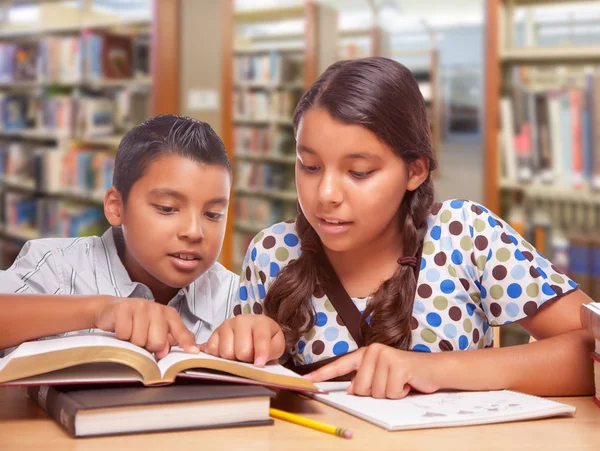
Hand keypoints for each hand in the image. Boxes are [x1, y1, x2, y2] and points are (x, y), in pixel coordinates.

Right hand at [93, 297, 198, 358]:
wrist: (112, 310)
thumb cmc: (137, 323)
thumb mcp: (156, 330)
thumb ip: (169, 341)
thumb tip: (173, 351)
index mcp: (169, 314)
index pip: (180, 331)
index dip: (186, 343)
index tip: (193, 352)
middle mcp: (156, 308)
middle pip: (158, 342)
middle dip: (148, 346)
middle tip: (143, 339)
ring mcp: (140, 306)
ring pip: (139, 340)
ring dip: (133, 342)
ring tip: (131, 333)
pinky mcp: (123, 308)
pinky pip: (124, 334)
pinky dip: (121, 336)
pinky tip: (122, 329)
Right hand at [199, 315, 284, 366]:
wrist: (254, 330)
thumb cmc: (267, 340)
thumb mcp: (277, 346)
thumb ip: (271, 352)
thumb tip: (258, 363)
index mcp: (261, 322)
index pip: (260, 339)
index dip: (261, 353)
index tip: (259, 364)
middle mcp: (241, 320)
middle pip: (241, 351)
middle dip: (246, 359)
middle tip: (250, 357)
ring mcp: (226, 325)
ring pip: (226, 353)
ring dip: (233, 359)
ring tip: (239, 353)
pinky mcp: (214, 332)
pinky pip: (213, 350)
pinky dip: (219, 356)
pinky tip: (228, 351)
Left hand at [305, 343, 440, 398]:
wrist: (433, 369)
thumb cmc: (406, 375)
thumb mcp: (382, 376)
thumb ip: (364, 380)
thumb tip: (352, 389)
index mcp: (366, 354)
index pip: (340, 365)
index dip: (323, 374)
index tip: (307, 380)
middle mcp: (373, 351)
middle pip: (360, 388)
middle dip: (376, 392)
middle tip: (391, 383)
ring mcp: (385, 356)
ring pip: (375, 392)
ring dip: (390, 393)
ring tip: (400, 382)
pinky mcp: (398, 364)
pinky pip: (390, 392)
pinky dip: (400, 393)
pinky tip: (407, 383)